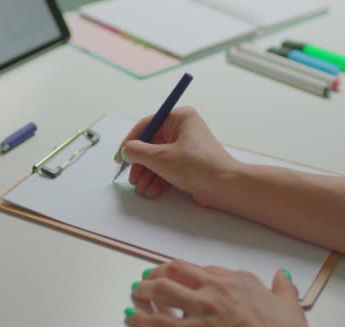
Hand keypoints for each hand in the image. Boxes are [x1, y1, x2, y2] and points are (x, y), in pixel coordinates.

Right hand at [115, 106, 239, 206]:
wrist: (225, 186)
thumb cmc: (196, 165)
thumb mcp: (160, 157)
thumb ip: (137, 152)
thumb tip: (126, 151)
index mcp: (179, 118)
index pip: (146, 125)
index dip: (130, 142)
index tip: (120, 157)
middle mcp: (183, 130)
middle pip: (151, 145)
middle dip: (140, 164)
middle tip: (132, 178)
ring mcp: (187, 148)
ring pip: (158, 159)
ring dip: (148, 174)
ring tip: (142, 189)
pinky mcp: (190, 164)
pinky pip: (168, 169)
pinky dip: (159, 179)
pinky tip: (153, 191)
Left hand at [126, 260, 311, 326]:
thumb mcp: (289, 305)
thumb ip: (282, 288)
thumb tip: (282, 277)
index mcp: (236, 280)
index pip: (199, 269)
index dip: (181, 272)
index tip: (175, 274)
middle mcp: (216, 289)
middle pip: (175, 271)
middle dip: (156, 273)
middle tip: (146, 279)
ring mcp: (204, 310)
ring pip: (163, 291)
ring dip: (145, 291)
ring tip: (136, 293)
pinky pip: (162, 324)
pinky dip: (144, 320)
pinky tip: (134, 318)